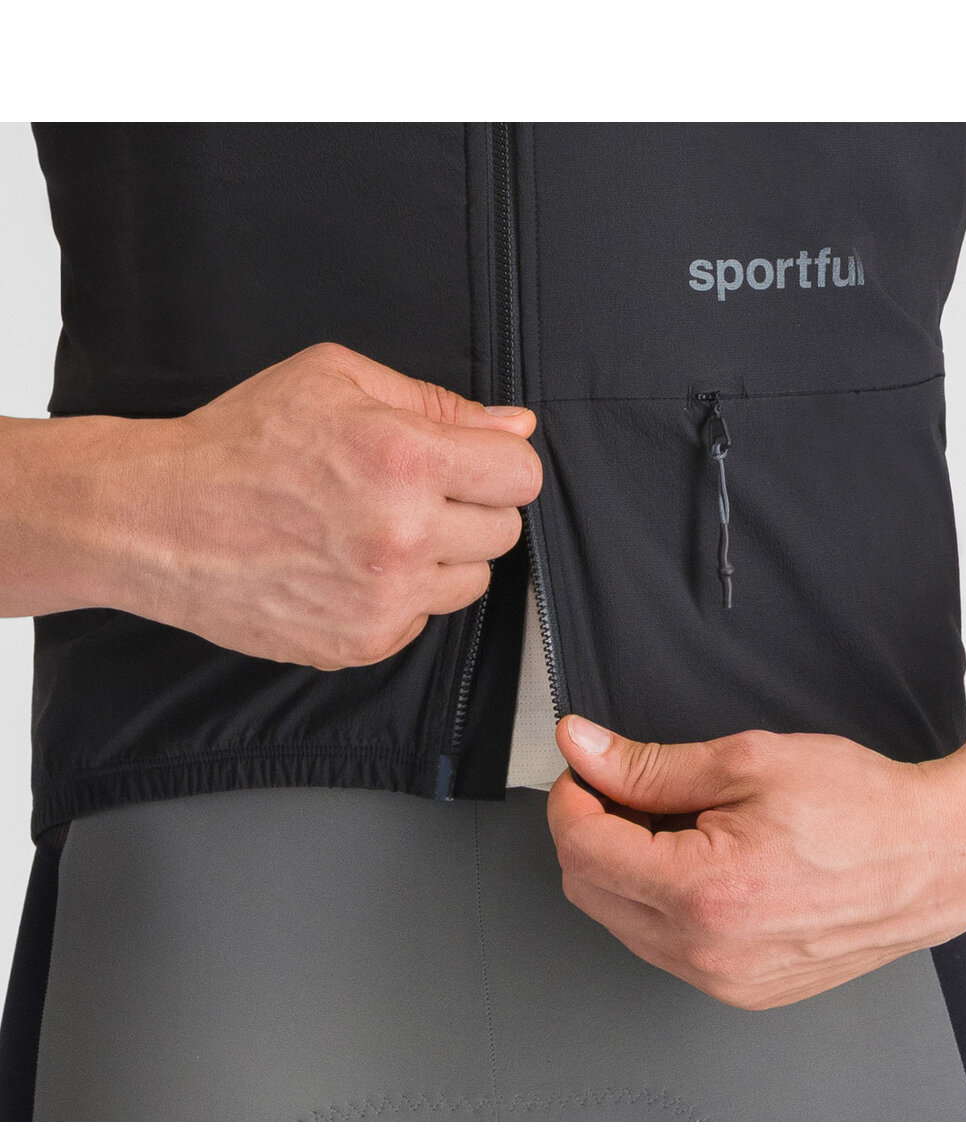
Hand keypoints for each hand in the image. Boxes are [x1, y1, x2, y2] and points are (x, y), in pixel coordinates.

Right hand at [93, 342, 541, 667]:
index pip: (521, 476)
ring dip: (442, 556)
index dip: (499, 463)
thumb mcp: (334, 380)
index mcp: (406, 459)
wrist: (159, 519)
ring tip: (380, 530)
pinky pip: (422, 620)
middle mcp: (403, 536)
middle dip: (471, 506)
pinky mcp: (361, 642)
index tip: (472, 463)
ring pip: (470, 582)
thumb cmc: (239, 442)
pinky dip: (401, 597)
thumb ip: (436, 403)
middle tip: (414, 493)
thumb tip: (514, 426)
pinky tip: (352, 568)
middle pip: (504, 532)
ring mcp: (384, 598)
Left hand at [547, 715, 965, 1008]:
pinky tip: (693, 863)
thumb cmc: (861, 809)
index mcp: (704, 893)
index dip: (571, 799)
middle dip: (590, 832)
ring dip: (622, 869)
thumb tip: (584, 749)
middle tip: (620, 789)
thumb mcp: (745, 762)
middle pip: (588, 891)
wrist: (934, 855)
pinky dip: (657, 902)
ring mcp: (726, 981)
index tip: (584, 771)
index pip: (583, 849)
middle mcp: (709, 952)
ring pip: (619, 923)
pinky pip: (662, 948)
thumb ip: (648, 764)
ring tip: (672, 824)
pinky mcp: (742, 990)